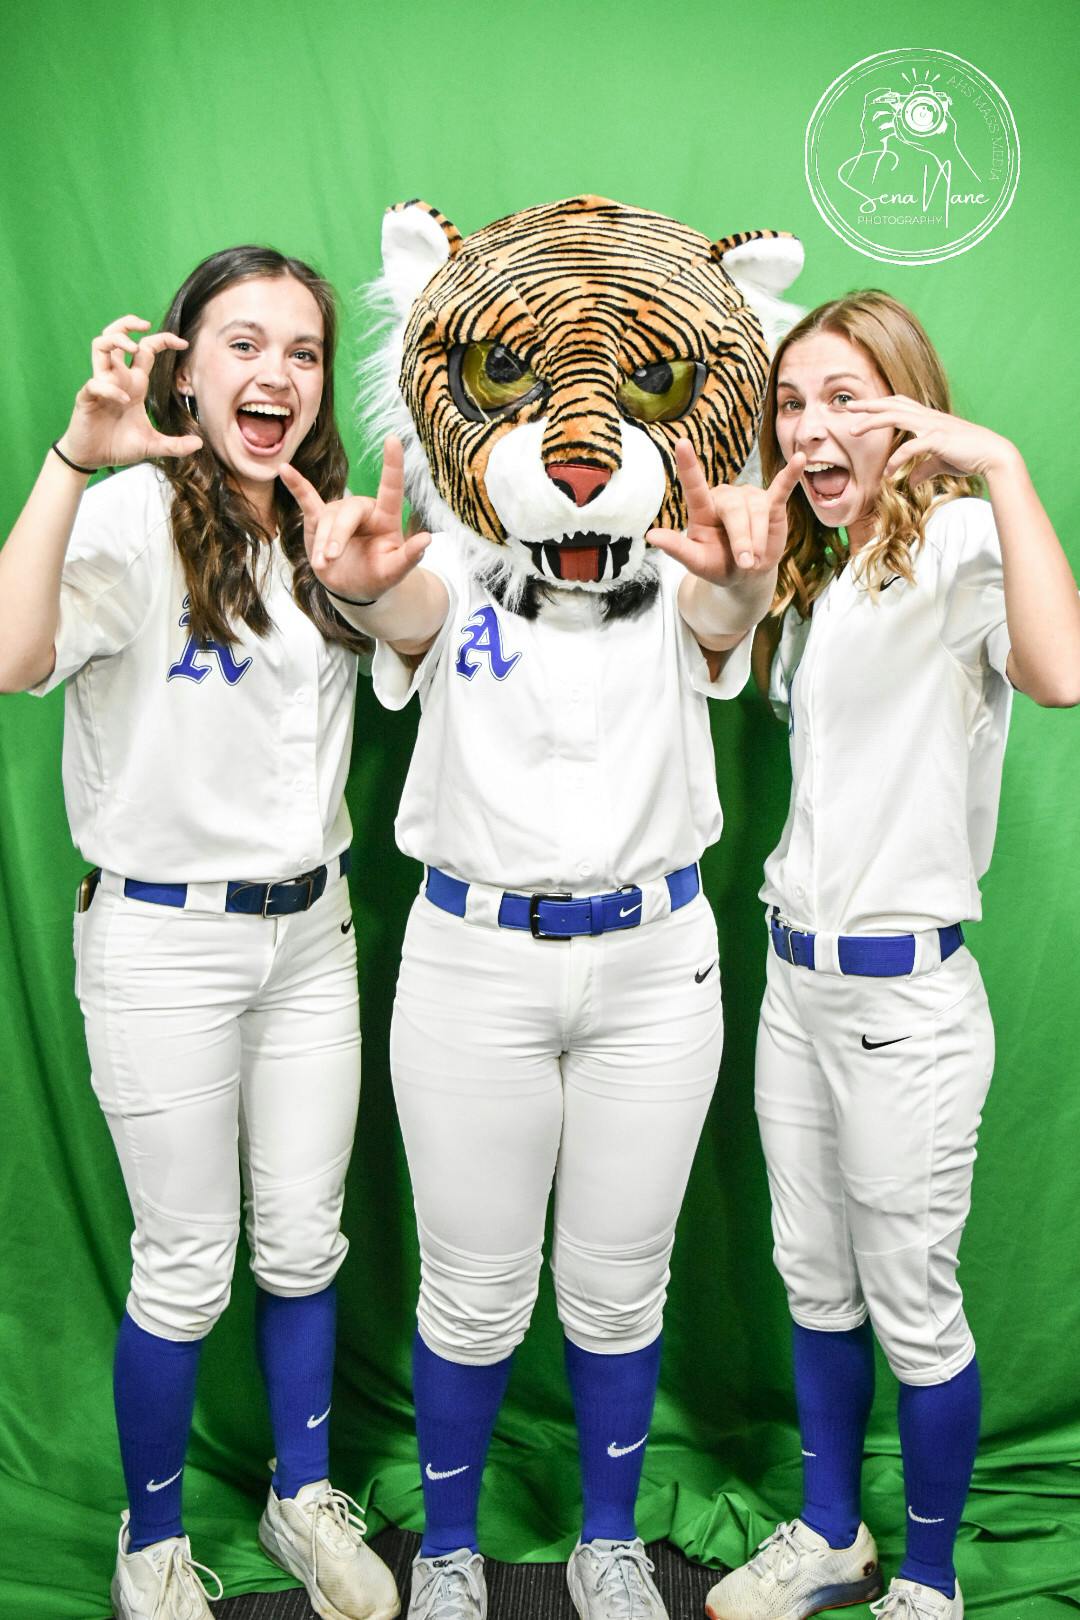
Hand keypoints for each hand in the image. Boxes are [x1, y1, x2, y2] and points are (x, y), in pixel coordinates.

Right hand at [58, 316, 202, 469]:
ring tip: (132, 347)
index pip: (146, 350)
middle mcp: (117, 378)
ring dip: (116, 339)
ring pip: (100, 345)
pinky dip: (111, 389)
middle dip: (128, 323)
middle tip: (145, 325)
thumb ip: (175, 445)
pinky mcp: (87, 397)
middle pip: (115, 335)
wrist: (93, 459)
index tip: (183, 343)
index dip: (163, 340)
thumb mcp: (153, 445)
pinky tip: (124, 401)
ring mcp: (100, 385)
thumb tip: (199, 444)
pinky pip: (95, 383)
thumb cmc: (118, 446)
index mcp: (134, 383)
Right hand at [279, 435, 430, 601]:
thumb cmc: (377, 575)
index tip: (393, 440)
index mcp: (386, 518)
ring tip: (322, 566)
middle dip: (336, 537)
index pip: (391, 488)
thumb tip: (427, 539)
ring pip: (326, 520)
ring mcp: (340, 512)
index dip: (392, 465)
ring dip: (321, 544)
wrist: (353, 587)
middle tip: (329, 560)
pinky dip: (296, 485)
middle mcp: (363, 509)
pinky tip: (284, 469)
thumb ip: (410, 557)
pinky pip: (306, 498)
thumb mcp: (395, 571)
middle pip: (348, 513)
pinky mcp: (318, 518)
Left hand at [648, 439, 805, 584]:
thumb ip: (677, 549)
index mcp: (703, 509)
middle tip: (746, 563)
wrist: (747, 575)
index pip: (694, 486)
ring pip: (758, 512)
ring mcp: (749, 497)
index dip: (689, 466)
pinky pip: (782, 487)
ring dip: (758, 539)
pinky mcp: (772, 503)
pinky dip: (791, 475)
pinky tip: (800, 459)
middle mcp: (725, 497)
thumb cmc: (718, 566)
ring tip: (757, 559)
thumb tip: (651, 537)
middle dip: (742, 540)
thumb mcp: (696, 562)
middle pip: (735, 511)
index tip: (681, 443)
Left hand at [845, 395, 1016, 484]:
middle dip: (868, 405)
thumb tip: (910, 481)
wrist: (993, 456)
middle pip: (892, 405)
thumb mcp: (940, 463)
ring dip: (873, 422)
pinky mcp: (939, 439)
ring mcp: (933, 425)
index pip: (898, 405)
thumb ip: (923, 469)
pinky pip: (911, 446)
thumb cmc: (968, 457)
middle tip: (846, 407)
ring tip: (854, 431)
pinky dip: (897, 458)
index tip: (859, 407)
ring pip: (896, 416)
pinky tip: (887, 472)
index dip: (878, 404)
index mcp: (928, 418)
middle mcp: (928, 417)